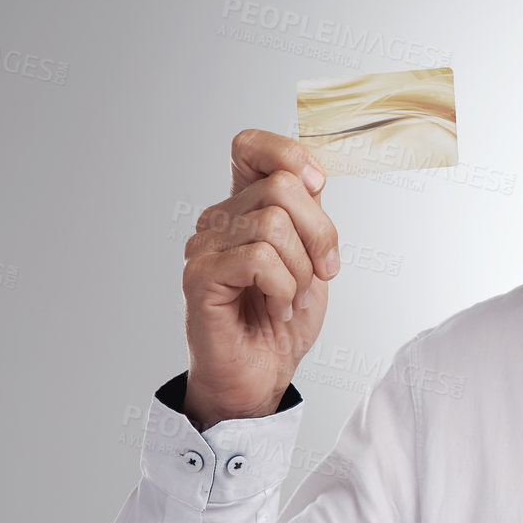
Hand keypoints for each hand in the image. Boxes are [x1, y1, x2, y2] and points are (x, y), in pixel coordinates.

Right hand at [180, 129, 340, 428]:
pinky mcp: (200, 278)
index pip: (250, 146)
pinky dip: (283, 289)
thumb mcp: (311, 256)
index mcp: (243, 207)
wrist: (262, 376)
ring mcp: (204, 248)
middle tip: (322, 273)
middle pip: (282, 187)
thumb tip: (313, 173)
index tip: (317, 188)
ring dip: (301, 271)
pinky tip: (277, 309)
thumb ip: (309, 213)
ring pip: (274, 225)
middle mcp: (218, 220)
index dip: (289, 155)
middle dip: (320, 234)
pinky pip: (259, 260)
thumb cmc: (283, 319)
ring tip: (292, 299)